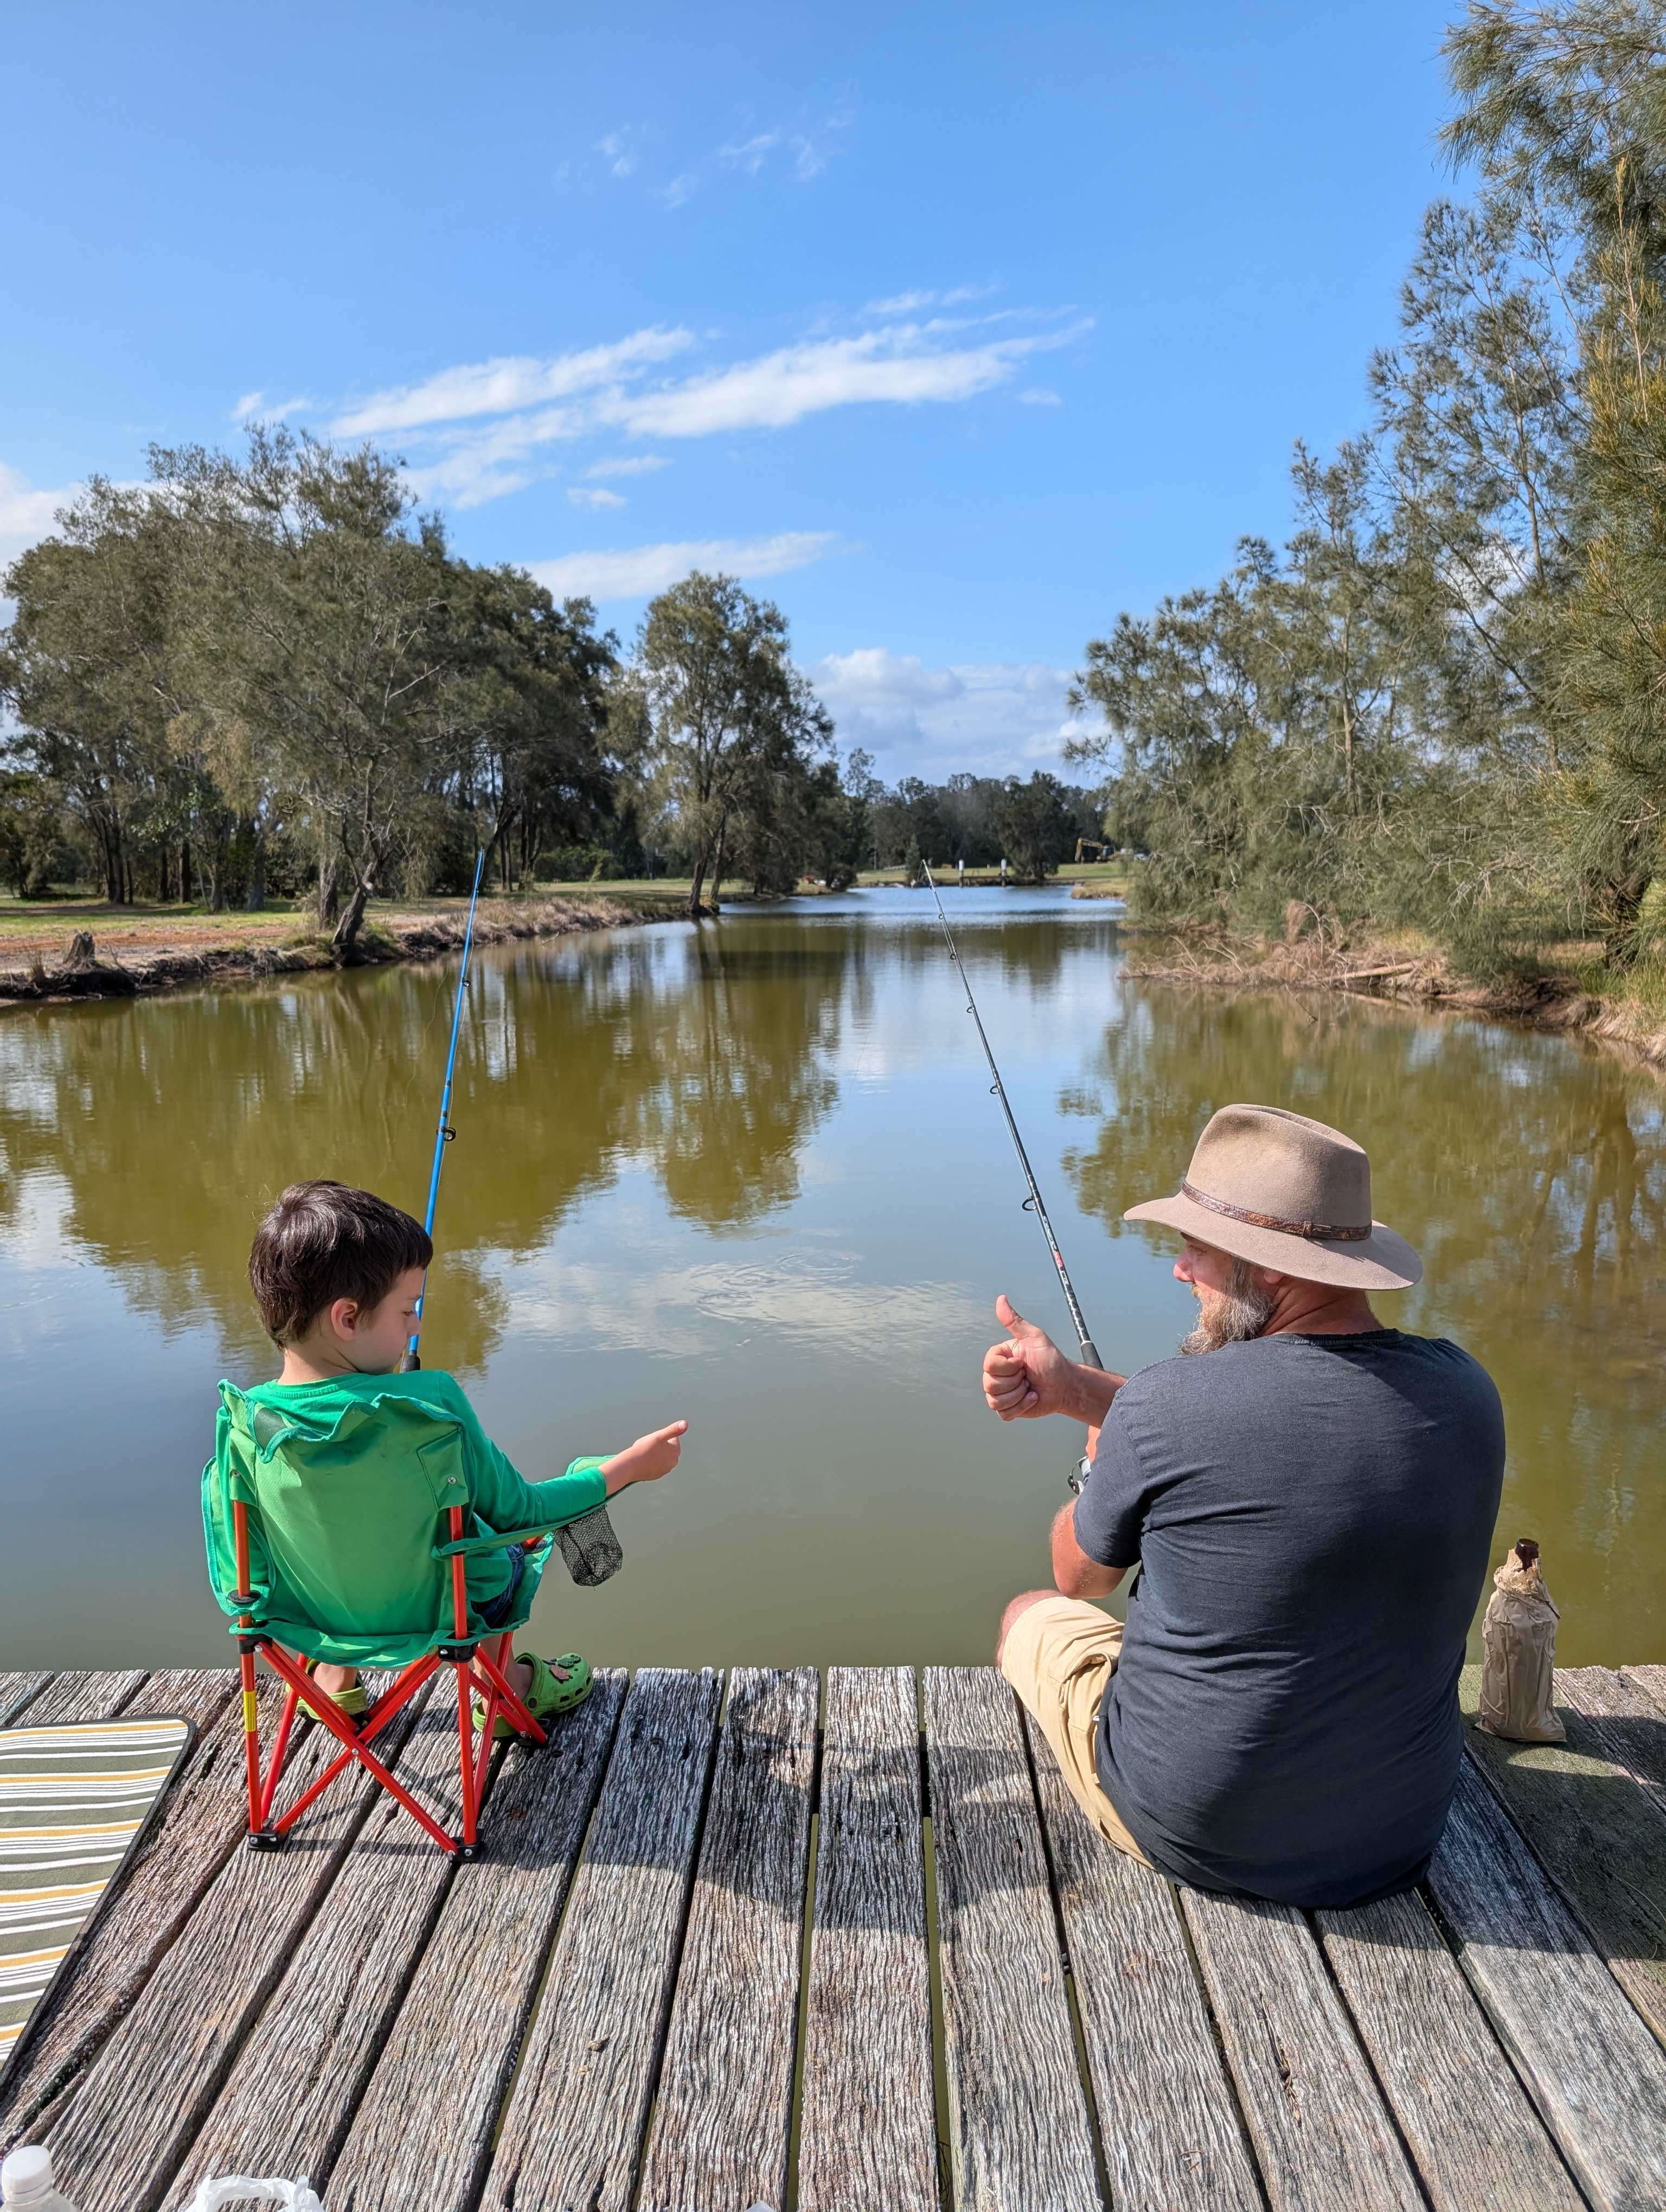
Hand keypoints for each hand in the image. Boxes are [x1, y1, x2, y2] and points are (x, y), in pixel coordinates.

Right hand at [602, 1420, 687, 1491]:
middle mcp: (673, 1462)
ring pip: (661, 1456)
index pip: (672, 1438)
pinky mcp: (657, 1475)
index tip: (653, 1440)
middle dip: (659, 1446)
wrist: (630, 1465)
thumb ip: (673, 1429)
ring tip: (645, 1453)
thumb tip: (685, 1423)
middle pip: (667, 1448)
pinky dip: (651, 1462)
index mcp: (676, 1451)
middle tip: (648, 1447)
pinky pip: (655, 1465)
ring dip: (655, 1454)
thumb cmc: (644, 1449)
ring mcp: (665, 1470)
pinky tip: (643, 1461)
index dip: (661, 1437)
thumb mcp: (659, 1435)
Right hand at [982, 1295, 1072, 1420]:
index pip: (989, 1365)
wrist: (1065, 1385)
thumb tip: (1001, 1299)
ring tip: (1030, 1387)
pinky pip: (1004, 1413)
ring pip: (995, 1400)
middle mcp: (997, 1374)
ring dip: (1019, 1395)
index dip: (1009, 1367)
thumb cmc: (1051, 1360)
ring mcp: (1001, 1392)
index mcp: (1000, 1356)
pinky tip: (1032, 1398)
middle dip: (1015, 1382)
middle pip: (990, 1384)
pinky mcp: (1008, 1408)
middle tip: (1028, 1375)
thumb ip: (1015, 1321)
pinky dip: (1021, 1407)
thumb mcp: (1034, 1338)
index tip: (1023, 1362)